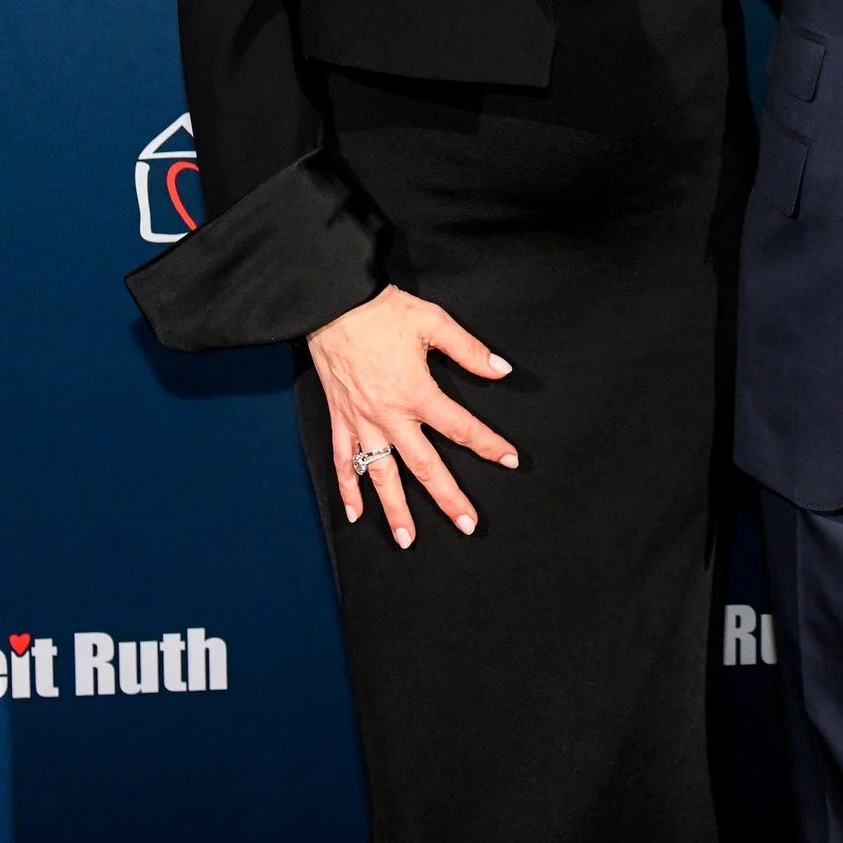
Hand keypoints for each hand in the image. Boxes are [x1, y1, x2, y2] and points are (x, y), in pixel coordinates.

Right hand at [306, 285, 516, 546]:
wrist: (332, 303)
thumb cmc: (382, 311)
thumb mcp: (433, 322)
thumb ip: (469, 350)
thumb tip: (500, 370)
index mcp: (416, 392)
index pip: (461, 427)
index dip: (488, 445)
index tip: (509, 460)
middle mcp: (390, 416)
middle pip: (425, 465)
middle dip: (448, 497)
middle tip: (467, 524)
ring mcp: (362, 422)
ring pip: (382, 474)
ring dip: (395, 509)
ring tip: (408, 539)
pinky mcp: (340, 419)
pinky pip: (343, 462)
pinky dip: (348, 489)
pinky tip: (356, 514)